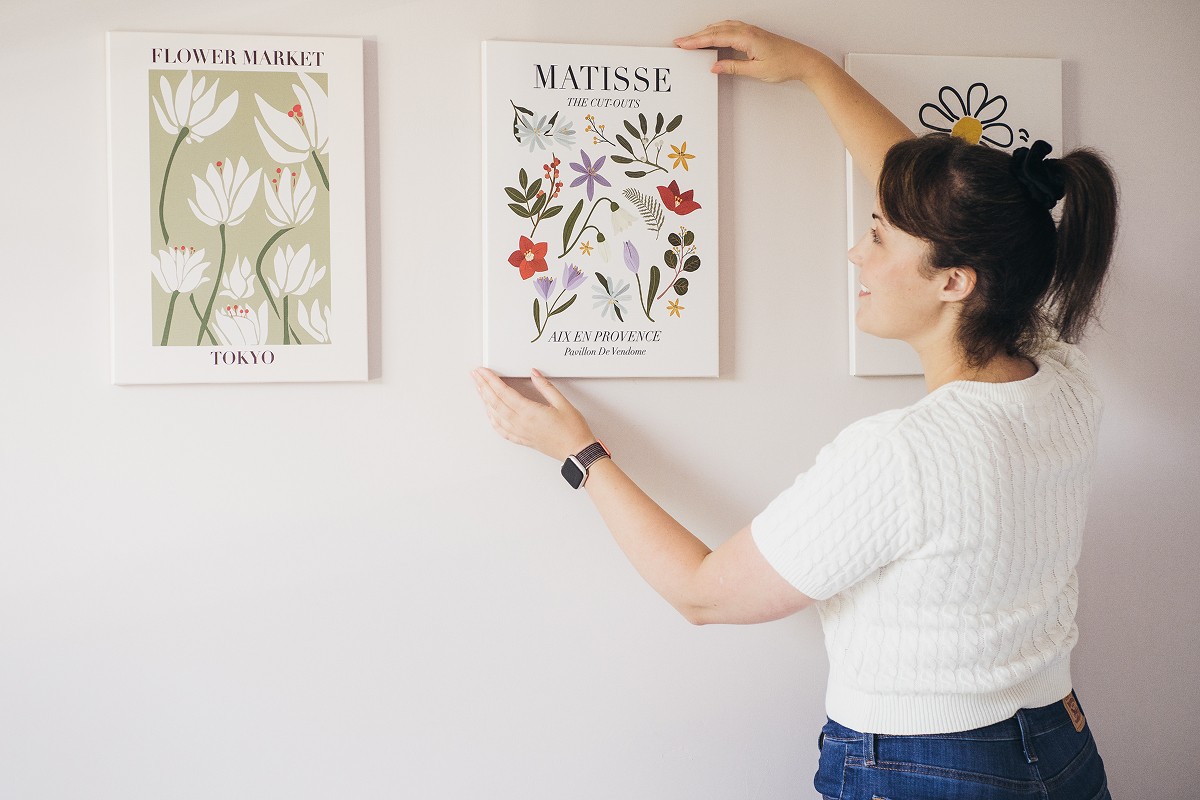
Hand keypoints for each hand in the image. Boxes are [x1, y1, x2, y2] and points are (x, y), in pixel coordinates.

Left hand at [472, 368, 596, 460]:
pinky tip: (490, 414)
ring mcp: (520, 432)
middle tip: (475, 375)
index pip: (504, 392)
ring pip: (496, 415)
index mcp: (530, 412)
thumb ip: (546, 386)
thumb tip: (534, 373)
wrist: (577, 452)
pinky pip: (502, 430)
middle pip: (495, 402)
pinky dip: (492, 420)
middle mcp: (521, 423)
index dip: (491, 380)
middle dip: (483, 386)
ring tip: (479, 389)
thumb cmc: (573, 430)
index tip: (483, 371)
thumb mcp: (563, 403)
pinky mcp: (523, 440)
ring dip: (485, 401)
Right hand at [674, 20, 830, 83]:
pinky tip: (712, 35)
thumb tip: (715, 67)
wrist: (803, 60)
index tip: (683, 43)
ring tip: (691, 39)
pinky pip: (730, 28)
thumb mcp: (756, 71)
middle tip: (680, 41)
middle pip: (715, 30)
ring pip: (722, 27)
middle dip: (696, 36)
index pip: (715, 38)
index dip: (696, 41)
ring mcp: (750, 30)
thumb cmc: (785, 64)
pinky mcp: (753, 34)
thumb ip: (733, 67)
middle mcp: (748, 30)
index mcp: (747, 37)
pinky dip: (717, 31)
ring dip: (705, 32)